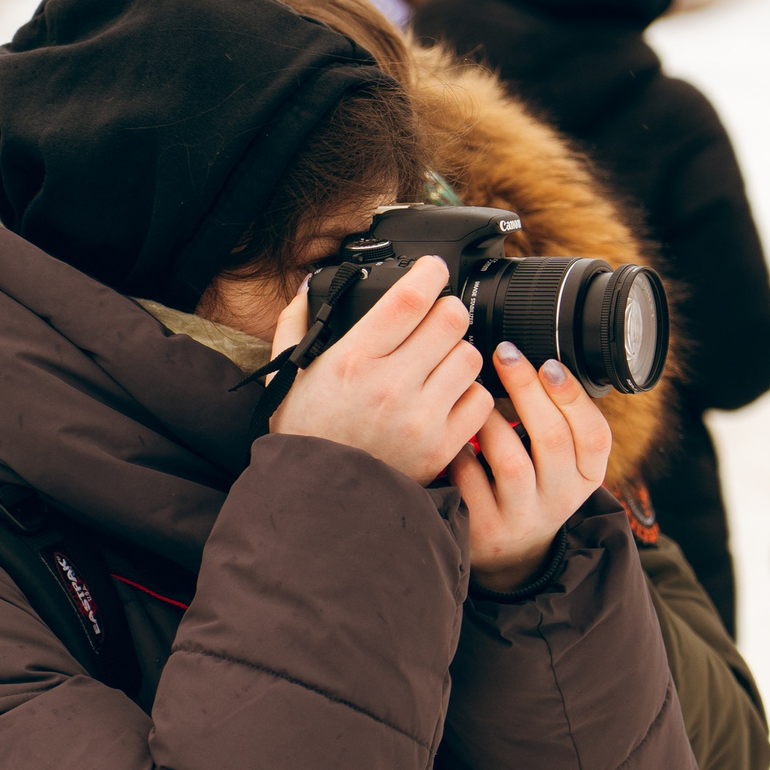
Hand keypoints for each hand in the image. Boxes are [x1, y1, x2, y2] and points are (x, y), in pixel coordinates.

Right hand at [268, 257, 491, 484]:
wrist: (320, 500)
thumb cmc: (306, 436)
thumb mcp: (289, 377)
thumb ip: (296, 325)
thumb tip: (312, 285)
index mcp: (353, 361)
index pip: (409, 298)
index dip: (429, 272)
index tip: (432, 268)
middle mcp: (390, 386)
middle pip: (451, 320)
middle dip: (447, 310)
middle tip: (437, 318)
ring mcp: (421, 418)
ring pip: (470, 356)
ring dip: (458, 351)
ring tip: (439, 361)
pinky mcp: (442, 446)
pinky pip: (481, 399)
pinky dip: (469, 392)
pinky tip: (447, 395)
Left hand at [452, 342, 612, 591]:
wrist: (509, 551)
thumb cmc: (531, 485)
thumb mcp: (558, 461)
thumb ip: (555, 421)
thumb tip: (532, 360)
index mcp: (586, 476)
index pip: (594, 435)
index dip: (572, 396)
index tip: (548, 363)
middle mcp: (560, 500)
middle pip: (552, 439)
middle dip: (527, 388)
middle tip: (505, 354)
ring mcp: (522, 517)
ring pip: (511, 462)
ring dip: (491, 420)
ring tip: (476, 396)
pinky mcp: (484, 528)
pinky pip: (470, 479)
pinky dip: (460, 450)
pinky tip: (451, 433)